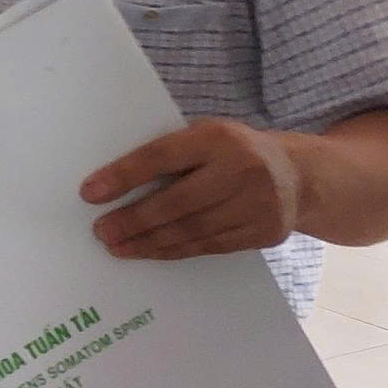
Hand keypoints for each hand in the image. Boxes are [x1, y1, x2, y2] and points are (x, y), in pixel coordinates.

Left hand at [82, 118, 303, 260]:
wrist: (298, 174)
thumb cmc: (232, 151)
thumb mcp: (205, 136)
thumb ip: (170, 152)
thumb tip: (111, 181)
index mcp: (218, 137)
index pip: (162, 156)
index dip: (124, 176)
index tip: (90, 193)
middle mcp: (242, 169)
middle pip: (178, 201)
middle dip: (134, 219)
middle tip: (101, 231)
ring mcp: (258, 204)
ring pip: (193, 229)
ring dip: (149, 242)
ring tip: (117, 246)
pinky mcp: (265, 232)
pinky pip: (211, 246)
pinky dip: (175, 251)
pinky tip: (150, 252)